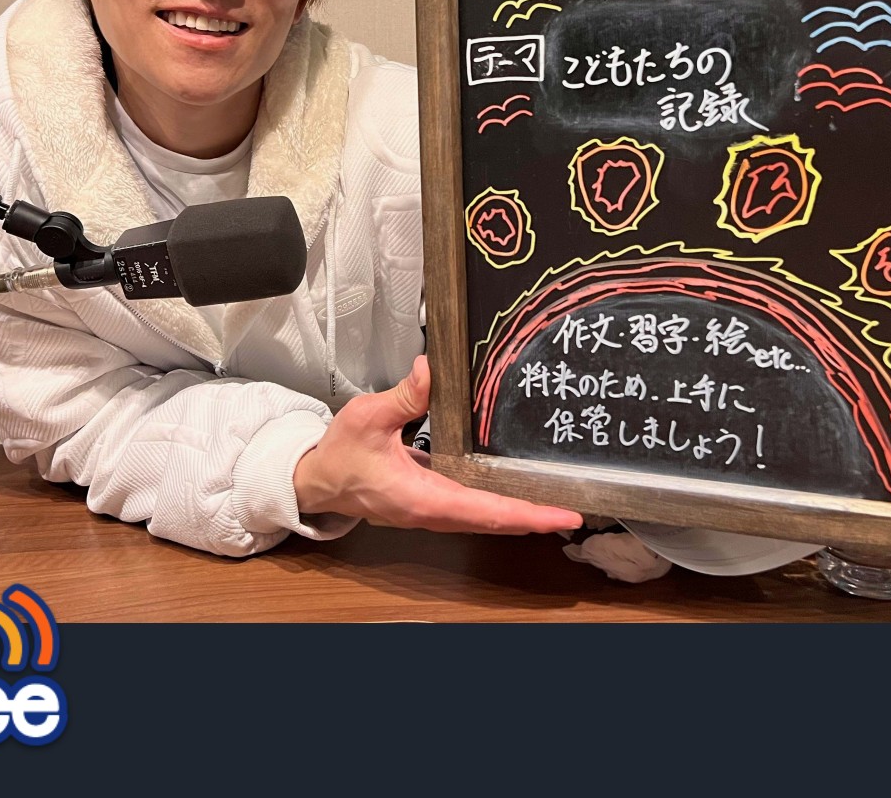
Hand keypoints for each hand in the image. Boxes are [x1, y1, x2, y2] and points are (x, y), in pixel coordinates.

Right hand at [293, 355, 582, 534]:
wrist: (316, 481)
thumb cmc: (339, 455)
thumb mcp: (367, 417)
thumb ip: (403, 397)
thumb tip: (430, 370)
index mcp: (422, 498)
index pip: (485, 511)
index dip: (527, 514)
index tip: (562, 516)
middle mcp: (432, 511)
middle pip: (494, 519)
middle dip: (534, 516)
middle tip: (574, 510)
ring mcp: (432, 509)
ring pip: (484, 516)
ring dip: (519, 511)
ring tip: (555, 502)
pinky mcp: (429, 500)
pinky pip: (472, 506)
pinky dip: (497, 502)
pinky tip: (513, 487)